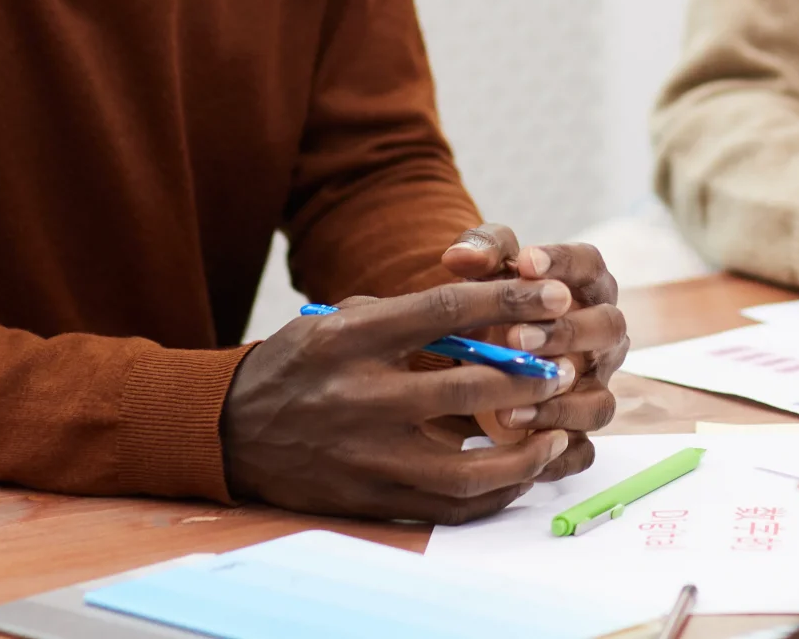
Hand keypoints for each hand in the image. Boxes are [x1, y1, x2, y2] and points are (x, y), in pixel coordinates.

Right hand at [218, 277, 581, 522]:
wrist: (229, 431)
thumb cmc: (297, 365)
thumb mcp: (338, 320)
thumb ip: (406, 314)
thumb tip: (488, 308)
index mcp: (351, 338)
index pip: (446, 311)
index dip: (509, 299)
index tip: (555, 292)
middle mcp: (359, 397)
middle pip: (467, 385)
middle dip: (531, 374)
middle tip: (568, 365)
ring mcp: (366, 455)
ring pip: (466, 465)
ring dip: (525, 450)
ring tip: (557, 431)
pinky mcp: (371, 498)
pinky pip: (448, 506)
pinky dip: (495, 493)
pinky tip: (522, 472)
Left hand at [441, 224, 626, 470]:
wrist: (483, 353)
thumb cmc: (494, 302)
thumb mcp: (487, 270)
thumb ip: (480, 253)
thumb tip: (460, 257)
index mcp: (586, 287)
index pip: (590, 265)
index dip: (562, 264)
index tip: (525, 263)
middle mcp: (601, 337)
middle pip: (607, 330)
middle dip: (563, 334)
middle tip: (514, 338)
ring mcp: (594, 387)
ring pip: (601, 401)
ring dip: (558, 405)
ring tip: (507, 406)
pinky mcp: (578, 431)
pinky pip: (582, 451)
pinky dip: (552, 452)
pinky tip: (513, 443)